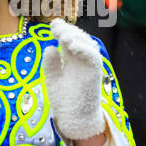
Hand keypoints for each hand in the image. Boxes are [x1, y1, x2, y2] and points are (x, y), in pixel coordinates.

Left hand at [42, 18, 104, 142]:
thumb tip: (50, 47)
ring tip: (63, 37)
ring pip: (88, 45)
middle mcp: (82, 61)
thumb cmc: (65, 101)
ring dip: (76, 38)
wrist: (75, 120)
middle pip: (78, 39)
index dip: (62, 30)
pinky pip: (93, 58)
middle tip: (56, 27)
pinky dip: (84, 50)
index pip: (69, 40)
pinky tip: (72, 46)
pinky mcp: (94, 74)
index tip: (53, 25)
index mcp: (72, 60)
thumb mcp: (52, 80)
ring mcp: (89, 67)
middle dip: (68, 31)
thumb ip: (50, 65)